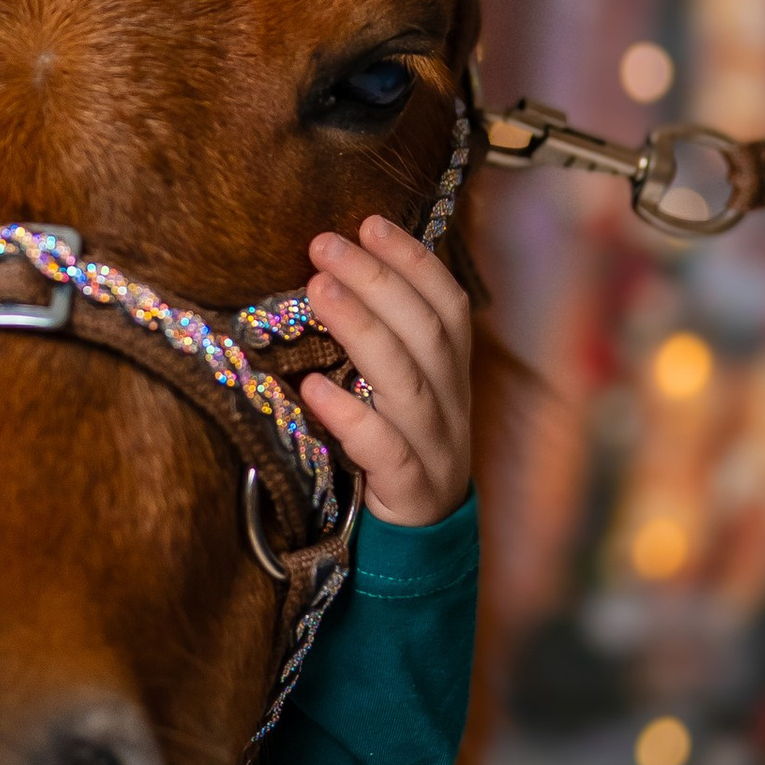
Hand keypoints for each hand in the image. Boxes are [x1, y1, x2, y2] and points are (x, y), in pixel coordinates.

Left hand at [297, 217, 470, 528]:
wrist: (417, 542)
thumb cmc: (392, 448)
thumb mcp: (393, 390)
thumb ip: (378, 341)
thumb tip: (328, 272)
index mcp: (450, 373)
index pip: (446, 305)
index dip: (413, 261)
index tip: (369, 222)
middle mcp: (451, 404)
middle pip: (425, 333)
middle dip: (377, 281)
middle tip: (324, 244)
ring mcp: (436, 448)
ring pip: (407, 384)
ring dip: (362, 330)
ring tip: (318, 290)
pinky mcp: (411, 492)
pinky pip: (384, 451)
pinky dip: (350, 416)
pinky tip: (313, 388)